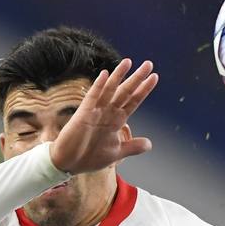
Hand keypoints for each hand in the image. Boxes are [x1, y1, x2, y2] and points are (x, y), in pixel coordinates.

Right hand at [50, 58, 158, 174]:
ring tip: (128, 62)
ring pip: (110, 90)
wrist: (69, 163)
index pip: (133, 101)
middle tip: (149, 64)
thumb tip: (149, 144)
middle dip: (137, 78)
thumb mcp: (117, 153)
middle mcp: (108, 113)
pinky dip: (98, 86)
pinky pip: (92, 97)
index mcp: (116, 121)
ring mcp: (96, 112)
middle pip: (125, 92)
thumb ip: (133, 146)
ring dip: (119, 76)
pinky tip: (105, 75)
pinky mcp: (83, 114)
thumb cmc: (90, 157)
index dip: (143, 90)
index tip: (155, 77)